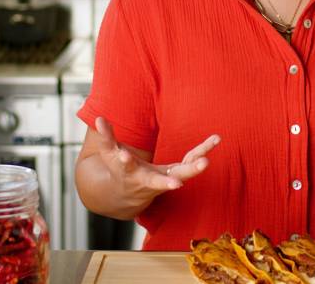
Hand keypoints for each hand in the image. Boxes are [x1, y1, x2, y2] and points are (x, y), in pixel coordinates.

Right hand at [94, 116, 219, 205]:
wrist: (130, 195)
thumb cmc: (120, 170)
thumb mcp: (110, 155)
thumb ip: (106, 137)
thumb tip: (99, 118)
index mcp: (131, 173)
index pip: (126, 167)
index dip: (124, 161)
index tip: (123, 157)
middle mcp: (149, 181)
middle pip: (159, 182)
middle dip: (168, 182)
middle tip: (178, 182)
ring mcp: (166, 180)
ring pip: (181, 174)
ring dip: (194, 168)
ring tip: (205, 161)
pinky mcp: (178, 174)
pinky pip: (192, 163)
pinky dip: (202, 152)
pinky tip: (215, 139)